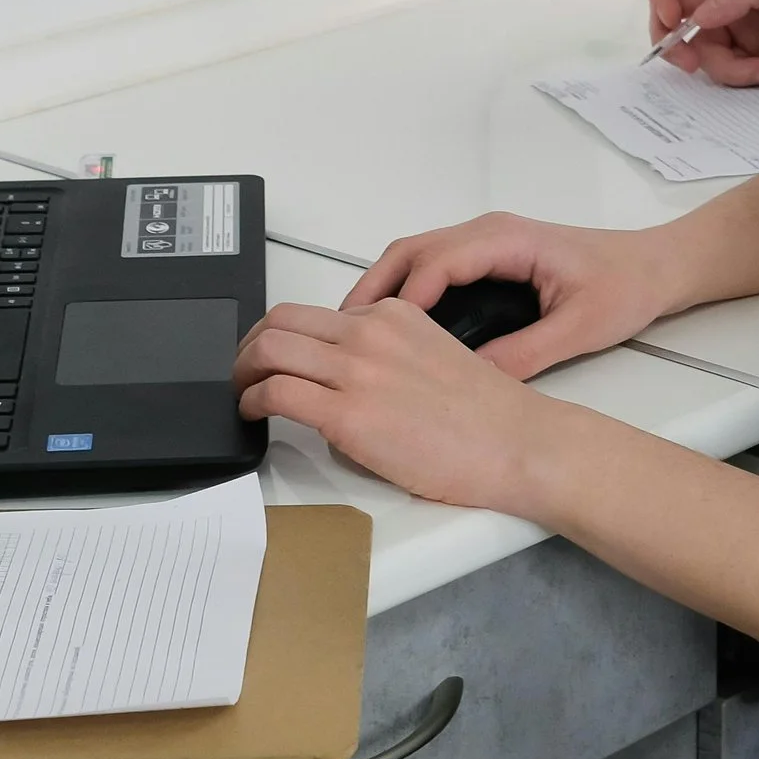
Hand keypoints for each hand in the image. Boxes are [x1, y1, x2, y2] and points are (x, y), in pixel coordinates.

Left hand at [235, 297, 557, 509]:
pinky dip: (253, 400)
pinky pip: (277, 393)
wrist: (517, 443)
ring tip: (241, 392)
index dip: (289, 337)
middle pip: (281, 321)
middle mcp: (370, 333)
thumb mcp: (434, 355)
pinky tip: (254, 413)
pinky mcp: (348, 414)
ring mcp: (357, 371)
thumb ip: (387, 355)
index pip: (319, 315)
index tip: (281, 358)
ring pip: (270, 350)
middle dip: (251, 345)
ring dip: (243, 371)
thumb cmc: (487, 415)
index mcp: (393, 315)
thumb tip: (344, 379)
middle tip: (244, 369)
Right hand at [343, 212, 684, 377]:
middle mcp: (489, 232)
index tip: (375, 335)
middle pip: (410, 252)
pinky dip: (403, 290)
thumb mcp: (580, 328)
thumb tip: (477, 379)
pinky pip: (432, 267)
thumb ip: (528, 353)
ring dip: (382, 290)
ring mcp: (486, 241)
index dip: (403, 298)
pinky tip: (392, 328)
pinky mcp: (488, 256)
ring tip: (351, 335)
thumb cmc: (625, 287)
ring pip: (415, 256)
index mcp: (508, 240)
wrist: (656, 266)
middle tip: (339, 335)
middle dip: (371, 291)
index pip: (437, 261)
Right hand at [645, 0, 758, 84]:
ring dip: (732, 68)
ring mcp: (733, 26)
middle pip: (672, 14)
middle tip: (690, 66)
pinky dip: (752, 75)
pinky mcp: (745, 55)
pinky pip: (727, 71)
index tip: (671, 20)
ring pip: (701, 51)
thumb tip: (698, 16)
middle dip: (678, 43)